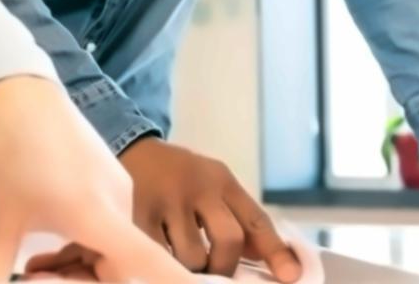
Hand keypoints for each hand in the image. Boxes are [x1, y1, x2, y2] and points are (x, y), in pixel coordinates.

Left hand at [0, 75, 191, 283]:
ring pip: (111, 247)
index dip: (177, 283)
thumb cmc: (10, 154)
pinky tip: (46, 246)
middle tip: (34, 277)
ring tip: (32, 269)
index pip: (153, 265)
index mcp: (99, 218)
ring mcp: (118, 190)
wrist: (17, 92)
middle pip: (120, 266)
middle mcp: (120, 205)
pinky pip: (107, 226)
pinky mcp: (110, 178)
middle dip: (82, 281)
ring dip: (79, 265)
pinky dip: (84, 244)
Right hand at [117, 138, 300, 281]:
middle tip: (213, 271)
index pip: (256, 220)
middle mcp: (198, 186)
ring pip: (192, 256)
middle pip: (229, 240)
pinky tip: (157, 253)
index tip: (292, 277)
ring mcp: (166, 200)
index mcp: (221, 180)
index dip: (276, 251)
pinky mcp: (136, 214)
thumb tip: (270, 260)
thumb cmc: (177, 177)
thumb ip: (237, 218)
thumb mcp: (211, 186)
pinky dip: (162, 262)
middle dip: (224, 266)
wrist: (126, 147)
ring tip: (177, 256)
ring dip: (189, 267)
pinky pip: (159, 256)